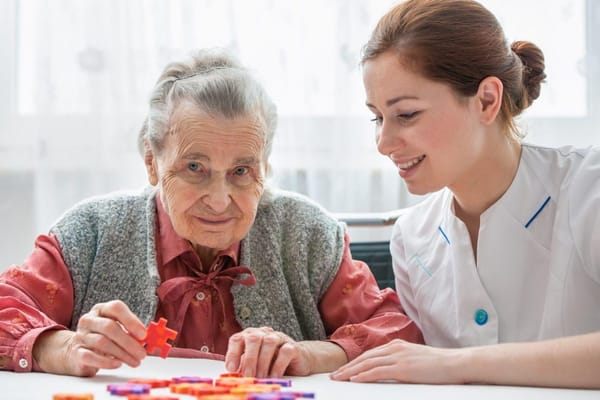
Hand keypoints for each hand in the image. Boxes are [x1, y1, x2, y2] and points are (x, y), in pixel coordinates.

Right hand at [33, 300, 146, 375]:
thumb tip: (148, 338)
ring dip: (122, 354)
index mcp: (101, 309)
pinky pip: (91, 357)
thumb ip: (131, 331)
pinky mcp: (76, 352)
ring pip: (102, 343)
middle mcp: (89, 320)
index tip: (143, 334)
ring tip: (135, 361)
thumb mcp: (117, 329)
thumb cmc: (104, 338)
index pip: (116, 308)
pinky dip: (106, 362)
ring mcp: (80, 336)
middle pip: (109, 327)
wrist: (77, 350)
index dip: (131, 320)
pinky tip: (118, 364)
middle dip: (129, 342)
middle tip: (142, 353)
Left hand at [224, 326, 310, 377]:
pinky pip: (285, 351)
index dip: (232, 353)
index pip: (237, 339)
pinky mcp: (292, 346)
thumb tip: (233, 376)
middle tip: (248, 375)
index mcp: (250, 336)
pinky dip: (278, 366)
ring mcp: (279, 338)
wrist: (297, 360)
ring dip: (263, 362)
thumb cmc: (271, 361)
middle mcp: (263, 334)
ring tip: (260, 377)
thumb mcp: (254, 364)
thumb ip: (244, 366)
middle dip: (249, 358)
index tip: (231, 369)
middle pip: (253, 338)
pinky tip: (274, 377)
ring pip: (269, 342)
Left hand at [330, 339, 464, 383]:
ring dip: (351, 371)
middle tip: (335, 375)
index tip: (344, 369)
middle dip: (348, 366)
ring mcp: (398, 357)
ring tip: (339, 378)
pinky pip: (378, 371)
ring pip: (367, 364)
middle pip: (365, 357)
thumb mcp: (416, 359)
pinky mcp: (403, 368)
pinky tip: (355, 380)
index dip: (355, 362)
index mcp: (397, 345)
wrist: (455, 363)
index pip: (370, 354)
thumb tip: (391, 370)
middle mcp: (395, 348)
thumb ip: (401, 361)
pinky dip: (364, 375)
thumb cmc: (439, 364)